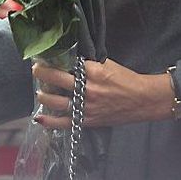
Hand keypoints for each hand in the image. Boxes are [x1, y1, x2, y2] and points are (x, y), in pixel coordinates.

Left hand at [32, 58, 172, 128]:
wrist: (144, 100)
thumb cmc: (126, 79)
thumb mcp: (107, 64)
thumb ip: (88, 63)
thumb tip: (69, 59)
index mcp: (93, 71)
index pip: (67, 63)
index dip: (54, 60)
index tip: (44, 57)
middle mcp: (87, 89)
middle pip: (57, 79)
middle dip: (43, 72)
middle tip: (36, 69)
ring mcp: (87, 106)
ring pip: (57, 101)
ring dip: (44, 95)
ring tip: (40, 91)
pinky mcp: (89, 120)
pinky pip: (65, 122)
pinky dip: (50, 122)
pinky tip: (39, 118)